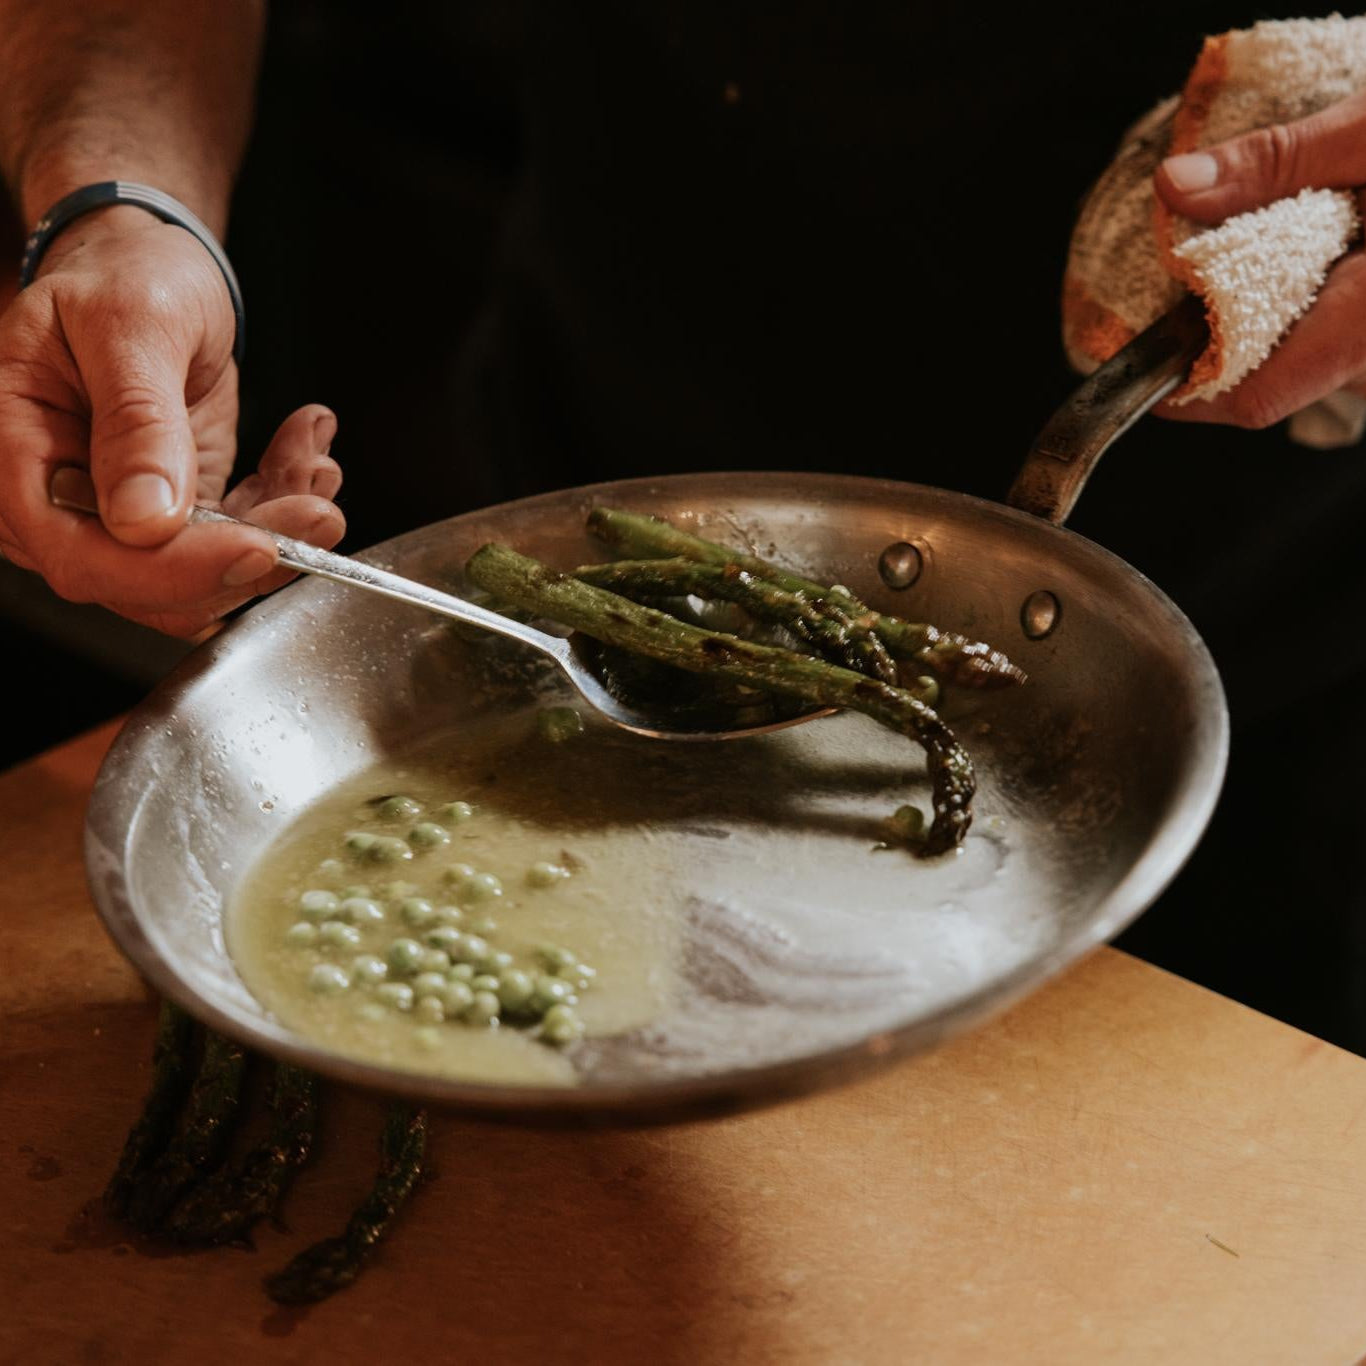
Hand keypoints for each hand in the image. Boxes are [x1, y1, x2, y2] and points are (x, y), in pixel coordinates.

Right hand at [0, 206, 343, 634]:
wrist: (148, 265)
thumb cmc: (121, 276)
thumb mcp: (130, 324)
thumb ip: (135, 421)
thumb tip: (143, 519)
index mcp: (15, 452)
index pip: (84, 555)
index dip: (172, 570)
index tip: (258, 546)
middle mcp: (60, 502)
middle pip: (151, 584)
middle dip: (250, 553)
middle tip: (320, 510)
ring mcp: (120, 516)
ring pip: (206, 574)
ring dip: (280, 530)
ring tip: (315, 463)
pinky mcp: (177, 513)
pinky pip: (238, 540)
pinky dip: (284, 504)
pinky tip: (306, 450)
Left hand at [1154, 88, 1365, 429]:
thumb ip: (1280, 164)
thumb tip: (1179, 190)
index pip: (1253, 399)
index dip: (1184, 391)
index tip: (1138, 361)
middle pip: (1274, 381)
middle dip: (1221, 345)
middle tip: (1189, 288)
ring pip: (1312, 359)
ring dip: (1269, 319)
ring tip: (1261, 254)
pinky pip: (1346, 337)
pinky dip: (1314, 302)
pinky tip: (1321, 249)